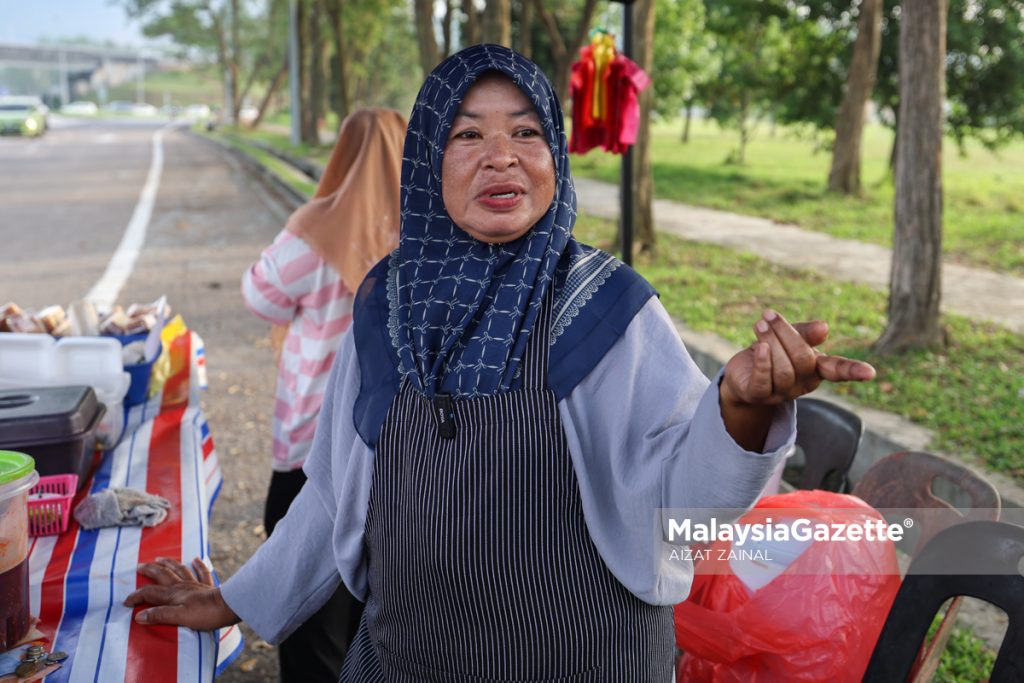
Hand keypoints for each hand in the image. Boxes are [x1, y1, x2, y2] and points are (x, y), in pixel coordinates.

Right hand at [123, 557, 239, 630]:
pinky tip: (196, 559)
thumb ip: (159, 615)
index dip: (136, 597)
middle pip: (163, 575)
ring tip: (160, 558)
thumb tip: (139, 615)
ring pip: (179, 570)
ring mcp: (195, 584)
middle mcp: (182, 586)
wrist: (227, 607)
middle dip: (150, 570)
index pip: (150, 593)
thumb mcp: (178, 618)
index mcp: (173, 595)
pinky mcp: (208, 586)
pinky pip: (202, 573)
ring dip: (169, 563)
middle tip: (140, 566)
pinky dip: (198, 565)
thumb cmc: (204, 614)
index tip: (126, 602)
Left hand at [720, 309, 874, 449]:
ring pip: (782, 369)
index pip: (837, 370)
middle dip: (785, 333)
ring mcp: (781, 393)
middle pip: (802, 359)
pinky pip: (764, 381)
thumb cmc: (771, 353)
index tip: (870, 372)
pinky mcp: (759, 396)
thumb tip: (824, 327)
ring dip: (770, 341)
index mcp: (815, 369)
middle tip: (768, 315)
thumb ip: (806, 333)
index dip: (853, 371)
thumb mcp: (789, 338)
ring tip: (759, 324)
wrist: (742, 375)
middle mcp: (802, 384)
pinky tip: (759, 346)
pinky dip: (762, 362)